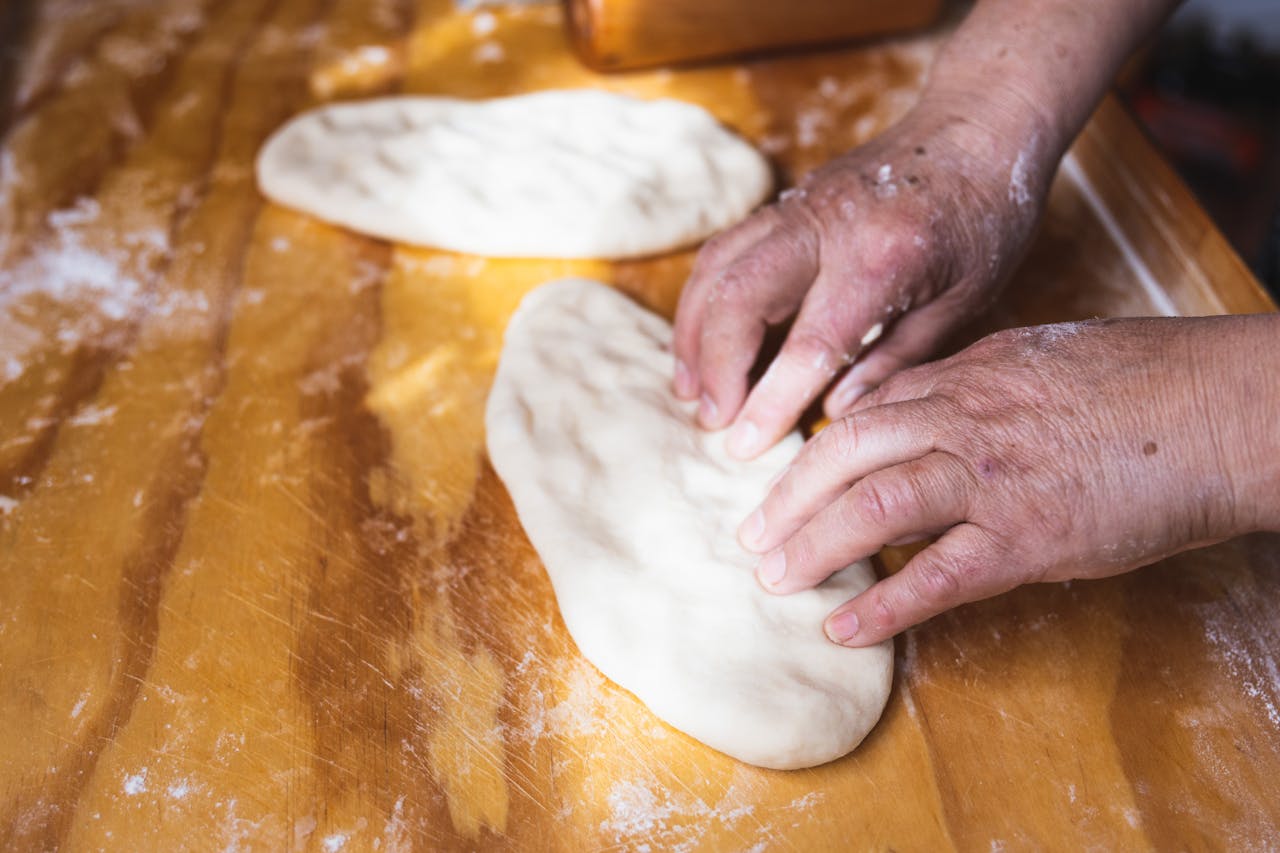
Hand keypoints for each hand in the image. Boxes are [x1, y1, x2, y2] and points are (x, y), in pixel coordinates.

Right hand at [672, 97, 1053, 459]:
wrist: (979, 123)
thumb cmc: (986, 217)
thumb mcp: (963, 300)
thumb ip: (894, 360)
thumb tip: (833, 413)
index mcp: (883, 257)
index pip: (811, 343)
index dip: (770, 400)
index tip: (743, 447)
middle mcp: (828, 226)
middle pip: (738, 295)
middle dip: (714, 366)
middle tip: (711, 421)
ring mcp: (799, 206)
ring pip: (717, 267)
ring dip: (694, 334)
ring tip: (691, 390)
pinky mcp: (785, 202)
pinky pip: (724, 251)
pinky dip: (704, 302)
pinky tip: (704, 342)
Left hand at [735, 316, 1279, 645]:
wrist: (1220, 409)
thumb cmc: (1148, 380)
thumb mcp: (1045, 357)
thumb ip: (980, 380)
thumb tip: (932, 404)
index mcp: (968, 376)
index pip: (868, 412)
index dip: (817, 450)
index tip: (786, 480)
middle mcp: (965, 420)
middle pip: (845, 452)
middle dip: (788, 496)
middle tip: (750, 533)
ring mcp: (992, 478)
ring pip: (874, 505)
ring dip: (813, 544)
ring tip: (774, 577)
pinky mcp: (1029, 537)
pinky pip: (938, 576)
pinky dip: (884, 604)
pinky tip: (843, 627)